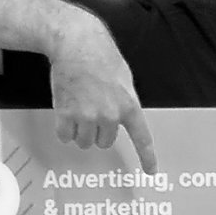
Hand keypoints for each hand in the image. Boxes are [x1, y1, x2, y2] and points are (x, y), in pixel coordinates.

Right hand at [48, 15, 156, 171]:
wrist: (76, 42)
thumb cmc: (101, 56)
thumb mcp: (124, 79)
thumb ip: (125, 102)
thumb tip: (120, 118)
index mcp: (129, 105)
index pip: (142, 137)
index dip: (147, 157)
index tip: (151, 172)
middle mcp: (110, 115)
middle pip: (104, 142)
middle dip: (99, 131)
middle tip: (92, 110)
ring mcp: (87, 116)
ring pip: (84, 141)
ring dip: (81, 131)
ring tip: (78, 108)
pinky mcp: (66, 114)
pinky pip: (65, 136)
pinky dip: (64, 129)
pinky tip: (66, 112)